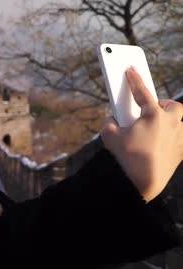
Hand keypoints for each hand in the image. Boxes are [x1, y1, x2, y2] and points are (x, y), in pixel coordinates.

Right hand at [100, 66, 182, 201]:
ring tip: (157, 128)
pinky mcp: (181, 151)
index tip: (131, 69)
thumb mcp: (109, 137)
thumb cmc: (127, 158)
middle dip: (163, 105)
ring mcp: (179, 137)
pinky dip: (172, 138)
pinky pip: (180, 139)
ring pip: (181, 122)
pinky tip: (160, 145)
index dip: (135, 79)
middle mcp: (171, 123)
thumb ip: (110, 124)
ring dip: (170, 122)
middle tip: (150, 110)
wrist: (143, 182)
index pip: (142, 92)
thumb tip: (113, 120)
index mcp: (153, 115)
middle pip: (173, 106)